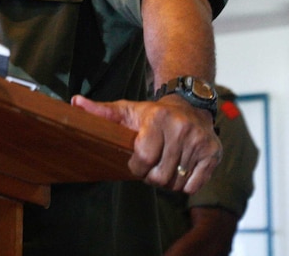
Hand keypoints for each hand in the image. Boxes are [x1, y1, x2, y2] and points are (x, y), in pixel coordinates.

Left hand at [71, 94, 220, 193]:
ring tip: (166, 164)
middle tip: (152, 165)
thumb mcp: (127, 110)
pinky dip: (186, 184)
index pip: (143, 159)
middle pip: (160, 176)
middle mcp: (182, 128)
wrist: (190, 104)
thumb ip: (101, 111)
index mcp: (158, 118)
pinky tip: (182, 168)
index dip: (136, 167)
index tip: (136, 161)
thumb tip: (74, 102)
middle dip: (152, 176)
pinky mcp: (213, 153)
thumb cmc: (153, 114)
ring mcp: (200, 141)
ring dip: (168, 181)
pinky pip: (194, 186)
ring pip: (177, 183)